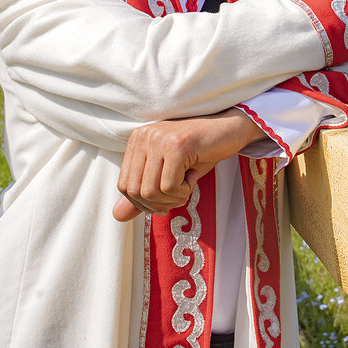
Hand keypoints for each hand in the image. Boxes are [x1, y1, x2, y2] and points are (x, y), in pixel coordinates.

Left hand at [112, 109, 266, 220]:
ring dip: (173, 198)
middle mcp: (144, 136)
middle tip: (179, 194)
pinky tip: (193, 177)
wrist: (230, 130)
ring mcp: (159, 139)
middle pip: (135, 191)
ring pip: (151, 191)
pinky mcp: (177, 145)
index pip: (124, 185)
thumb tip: (117, 216)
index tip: (167, 196)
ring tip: (187, 184)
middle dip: (159, 203)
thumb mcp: (168, 174)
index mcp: (137, 140)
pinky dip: (184, 190)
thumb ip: (143, 193)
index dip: (145, 201)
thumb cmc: (200, 152)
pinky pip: (170, 186)